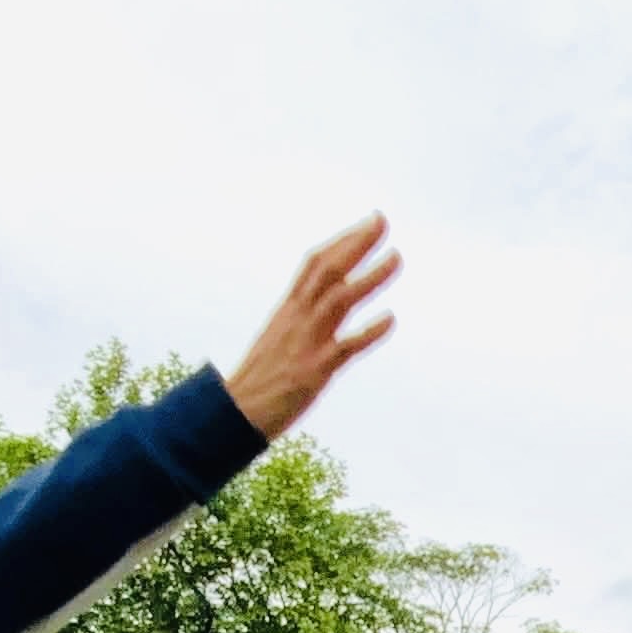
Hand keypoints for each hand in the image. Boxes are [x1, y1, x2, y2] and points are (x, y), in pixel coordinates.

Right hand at [225, 216, 401, 439]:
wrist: (235, 411)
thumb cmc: (260, 376)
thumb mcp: (278, 335)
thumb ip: (301, 317)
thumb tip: (321, 301)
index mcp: (289, 308)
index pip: (315, 264)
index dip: (342, 241)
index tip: (366, 224)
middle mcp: (298, 318)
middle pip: (329, 271)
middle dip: (356, 244)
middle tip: (382, 221)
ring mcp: (307, 342)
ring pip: (340, 299)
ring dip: (370, 277)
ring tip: (396, 258)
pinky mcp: (315, 370)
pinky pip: (345, 347)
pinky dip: (369, 331)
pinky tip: (390, 318)